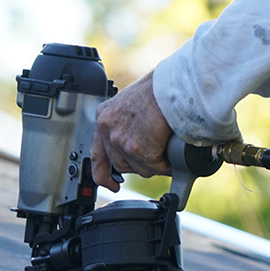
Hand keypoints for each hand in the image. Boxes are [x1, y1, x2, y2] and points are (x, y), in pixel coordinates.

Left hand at [92, 71, 172, 191]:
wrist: (172, 85)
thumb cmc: (159, 90)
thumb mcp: (131, 105)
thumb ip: (126, 125)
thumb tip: (135, 145)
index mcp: (104, 117)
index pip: (97, 155)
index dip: (103, 175)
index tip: (112, 185)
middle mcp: (108, 129)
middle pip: (121, 165)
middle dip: (139, 165)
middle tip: (154, 158)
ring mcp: (122, 141)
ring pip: (140, 169)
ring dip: (155, 165)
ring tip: (166, 149)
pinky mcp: (140, 149)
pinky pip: (156, 168)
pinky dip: (167, 165)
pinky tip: (172, 154)